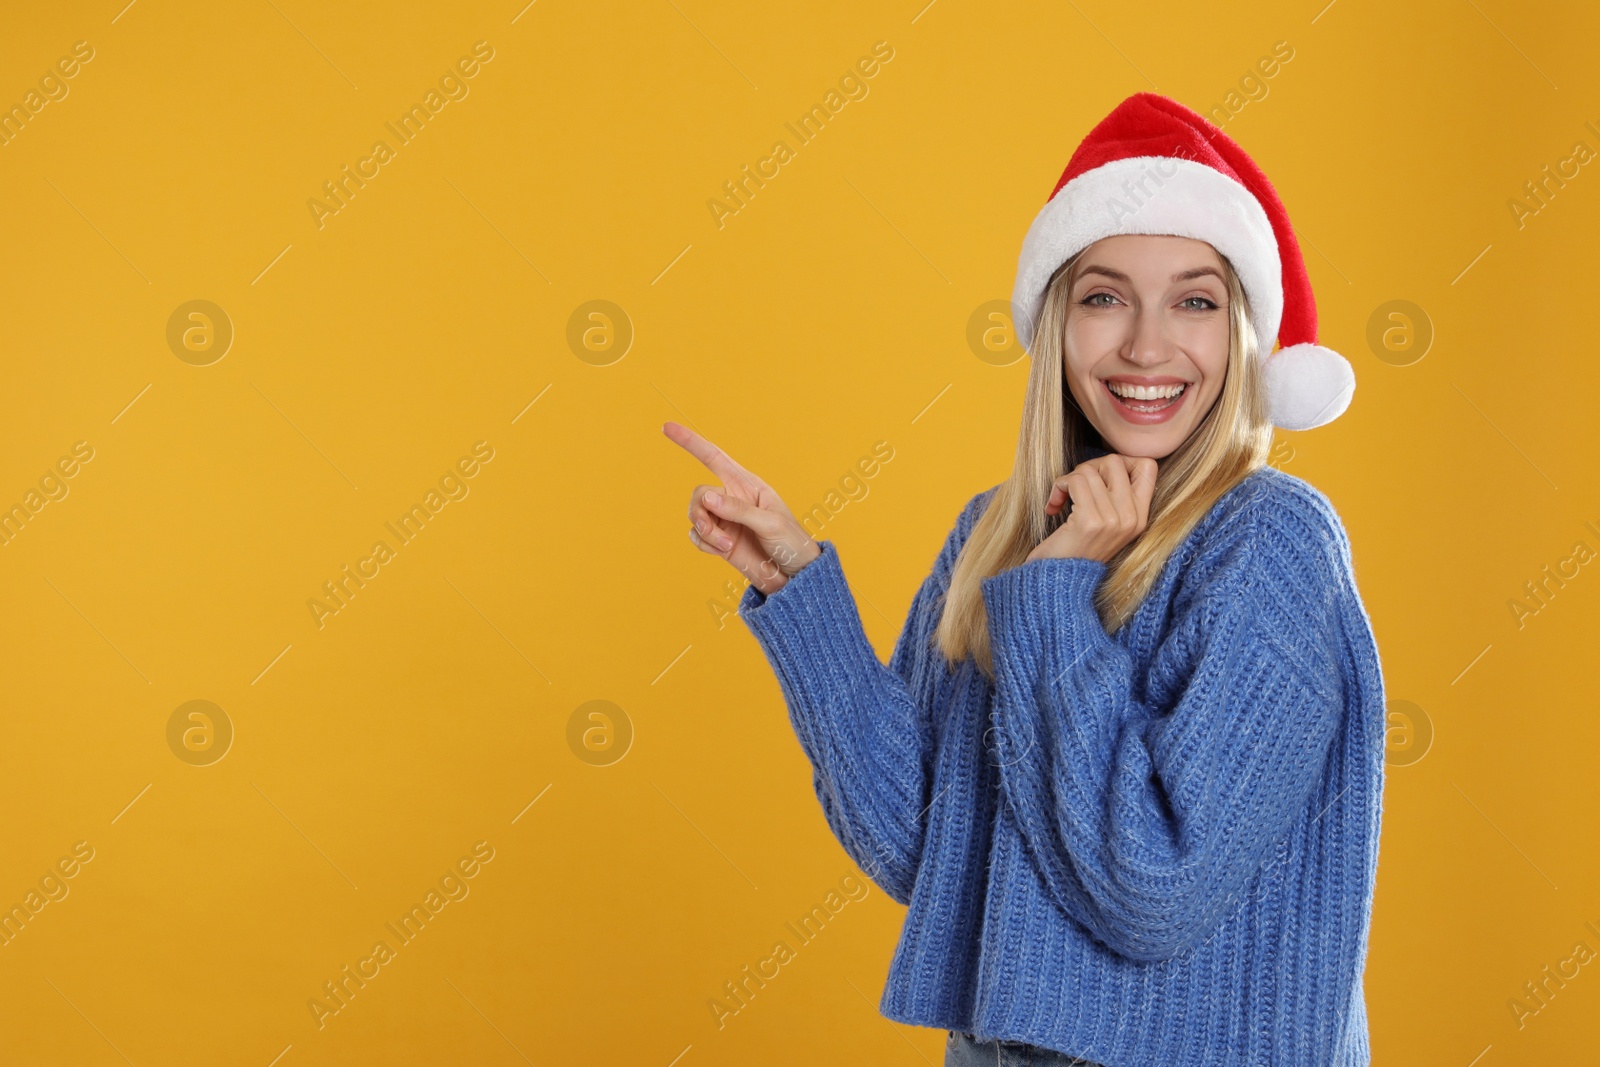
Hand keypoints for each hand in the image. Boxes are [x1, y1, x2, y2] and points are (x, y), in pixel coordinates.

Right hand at [664, 421, 821, 595]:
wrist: (794, 577)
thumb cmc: (791, 544)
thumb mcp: (769, 523)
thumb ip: (737, 509)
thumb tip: (707, 497)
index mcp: (747, 485)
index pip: (714, 457)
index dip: (690, 442)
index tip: (666, 427)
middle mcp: (732, 499)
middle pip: (698, 494)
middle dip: (700, 513)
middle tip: (710, 529)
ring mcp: (724, 520)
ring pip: (695, 516)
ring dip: (706, 532)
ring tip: (726, 545)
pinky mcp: (719, 541)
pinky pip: (696, 537)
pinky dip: (705, 544)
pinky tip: (723, 551)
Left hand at [1025, 453, 1157, 563]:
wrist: (1058, 582)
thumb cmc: (1076, 548)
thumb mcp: (1106, 523)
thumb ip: (1114, 495)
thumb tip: (1107, 461)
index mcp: (1140, 518)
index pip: (1148, 466)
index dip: (1121, 461)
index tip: (1100, 478)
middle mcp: (1132, 518)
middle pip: (1115, 461)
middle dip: (1089, 467)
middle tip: (1076, 488)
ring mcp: (1114, 520)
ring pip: (1090, 470)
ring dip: (1069, 480)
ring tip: (1062, 499)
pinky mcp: (1091, 521)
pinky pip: (1075, 481)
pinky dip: (1059, 487)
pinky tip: (1053, 507)